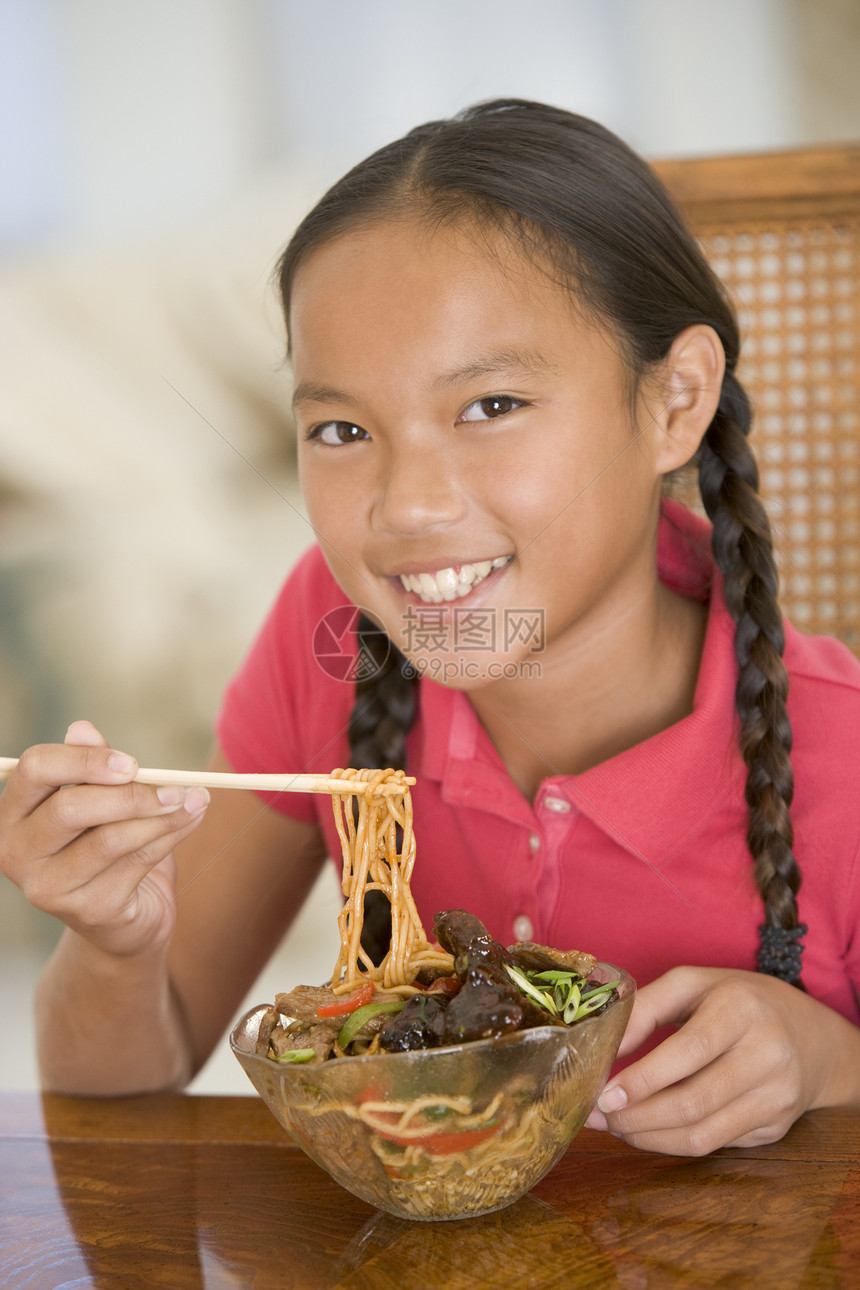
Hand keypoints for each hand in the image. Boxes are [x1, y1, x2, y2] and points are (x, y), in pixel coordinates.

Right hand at [0, 720, 208, 957]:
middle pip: (70, 808)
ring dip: (161, 816)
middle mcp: (17, 851)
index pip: (35, 769)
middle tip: (174, 787)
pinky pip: (135, 862)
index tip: (132, 763)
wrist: (125, 917)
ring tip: (195, 800)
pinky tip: (191, 820)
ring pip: (109, 839)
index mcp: (14, 813)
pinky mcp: (86, 910)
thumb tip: (81, 728)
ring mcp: (48, 886)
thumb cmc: (106, 845)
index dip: (84, 760)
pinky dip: (170, 836)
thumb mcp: (101, 800)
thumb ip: (92, 766)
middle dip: (129, 794)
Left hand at [584, 965, 859, 1154]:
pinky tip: (649, 1130)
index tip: (604, 1094)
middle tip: (599, 1117)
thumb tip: (607, 1046)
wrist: (811, 1036)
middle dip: (637, 1117)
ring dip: (649, 1137)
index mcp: (743, 1008)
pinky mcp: (777, 1127)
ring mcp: (777, 1096)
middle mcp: (767, 1053)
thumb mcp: (694, 983)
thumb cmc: (737, 1002)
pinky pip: (715, 1144)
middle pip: (692, 1102)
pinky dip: (673, 1143)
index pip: (688, 1051)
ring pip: (702, 1135)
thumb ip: (646, 1007)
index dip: (643, 1079)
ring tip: (617, 1127)